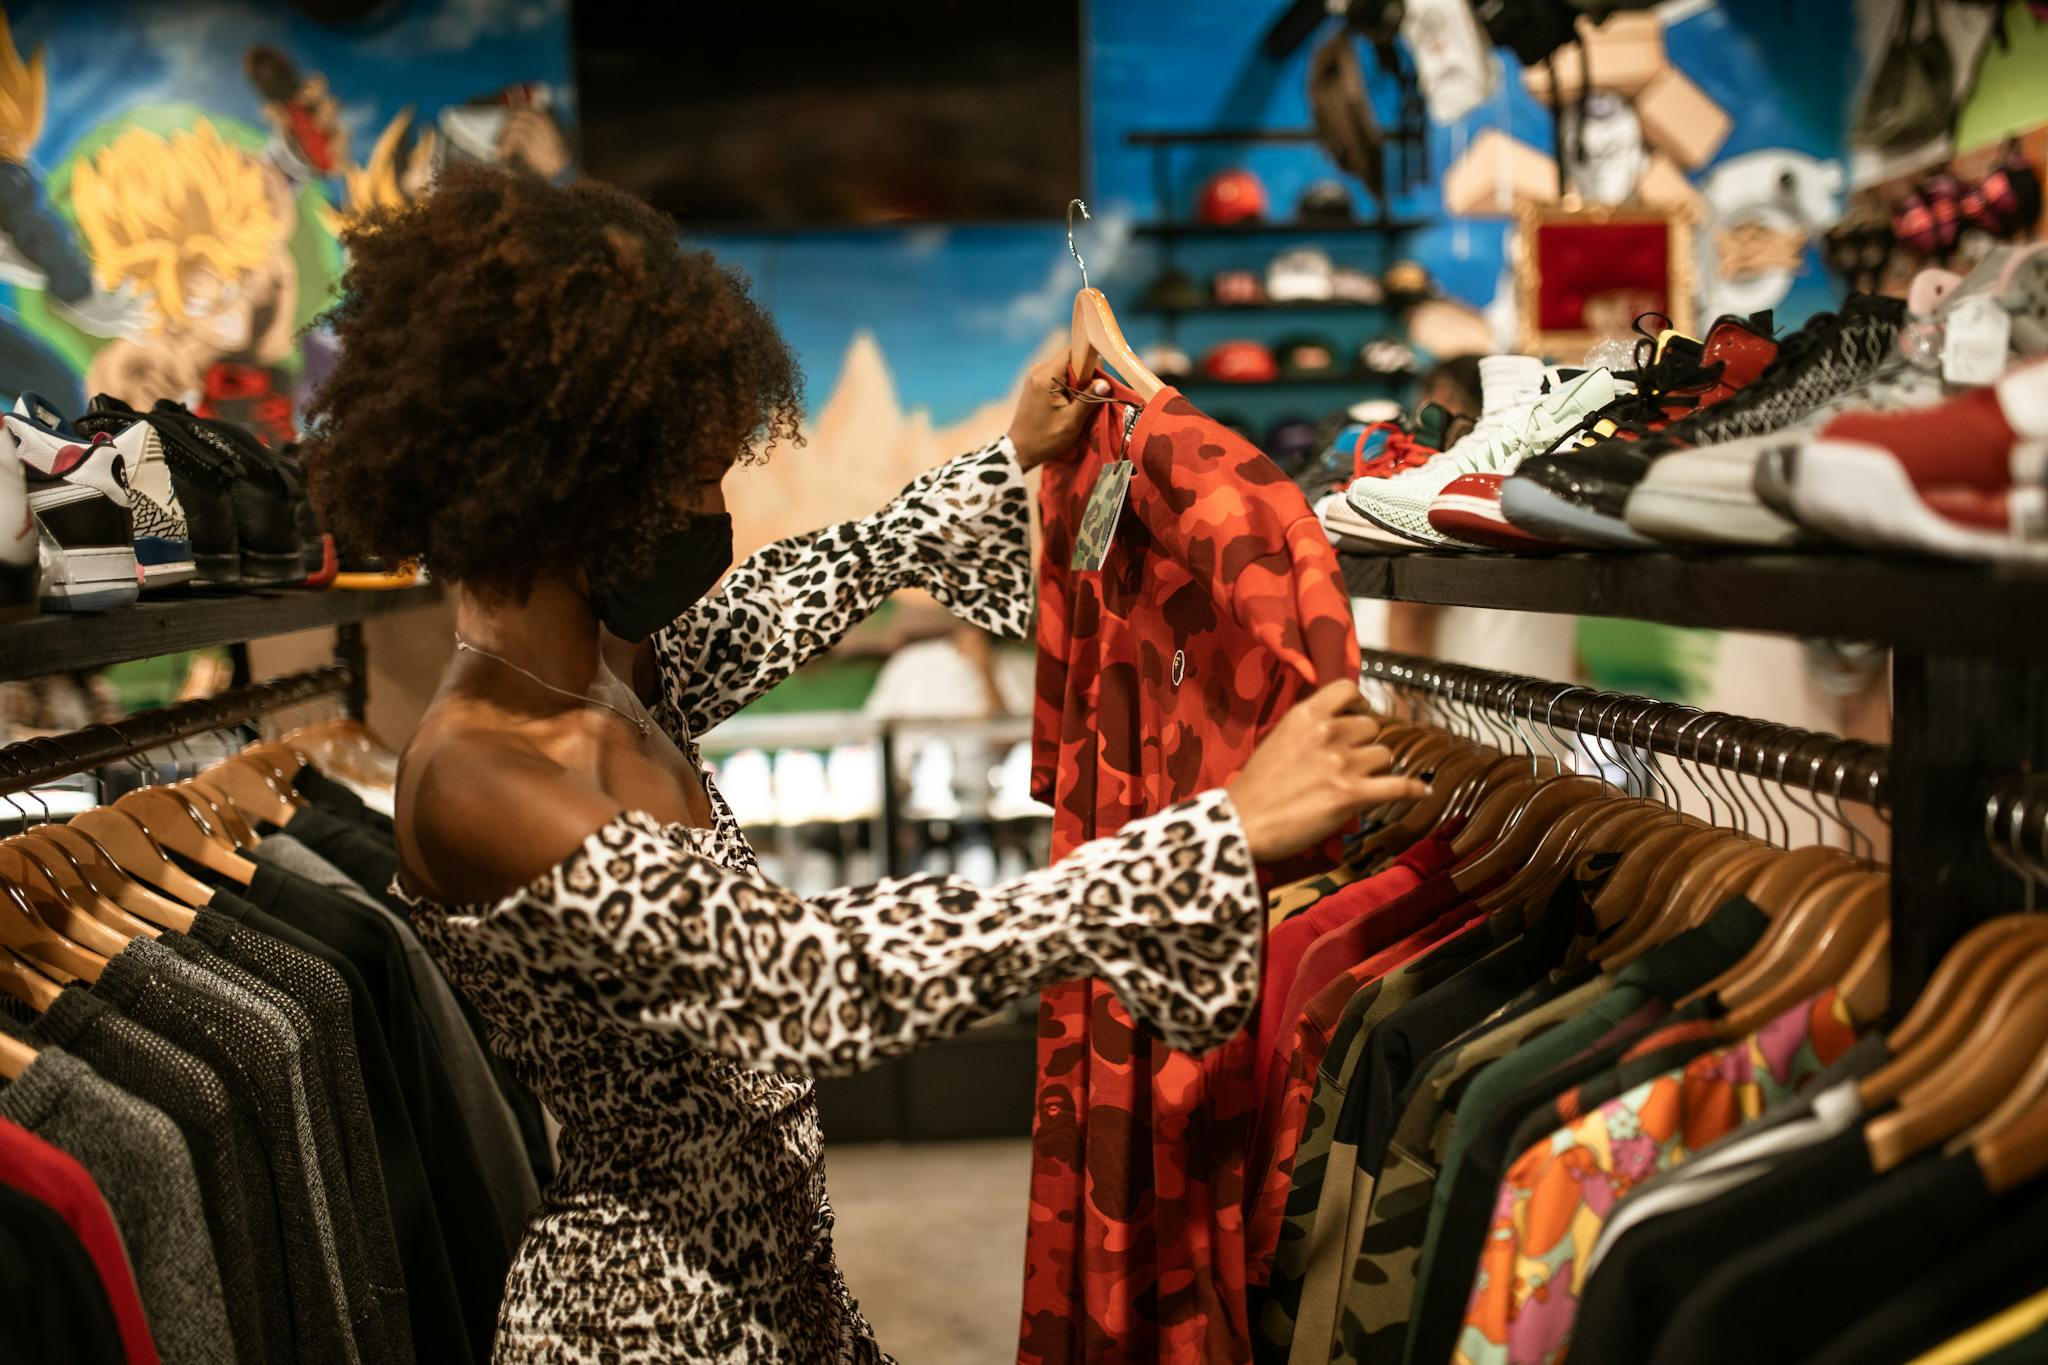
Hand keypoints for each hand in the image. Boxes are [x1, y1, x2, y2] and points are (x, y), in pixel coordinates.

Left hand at [1005, 357, 1109, 470]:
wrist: (1020, 450)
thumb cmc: (1045, 438)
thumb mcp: (1071, 422)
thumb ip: (1088, 399)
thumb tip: (1106, 383)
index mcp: (1046, 375)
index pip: (1074, 351)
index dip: (1090, 361)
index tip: (1098, 379)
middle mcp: (1038, 369)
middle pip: (1071, 359)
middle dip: (1085, 374)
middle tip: (1092, 395)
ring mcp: (1035, 374)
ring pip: (1066, 368)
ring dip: (1077, 382)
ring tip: (1080, 402)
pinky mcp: (1036, 382)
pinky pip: (1059, 376)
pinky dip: (1068, 386)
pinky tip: (1070, 403)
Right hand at [1226, 682, 1429, 862]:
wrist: (1243, 823)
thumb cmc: (1255, 788)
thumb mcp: (1277, 741)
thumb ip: (1308, 729)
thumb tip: (1336, 727)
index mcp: (1305, 716)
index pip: (1348, 690)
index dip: (1357, 703)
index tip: (1357, 715)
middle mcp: (1327, 733)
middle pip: (1371, 727)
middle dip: (1364, 744)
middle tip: (1352, 763)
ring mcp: (1341, 764)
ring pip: (1384, 756)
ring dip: (1376, 770)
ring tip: (1361, 784)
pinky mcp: (1352, 795)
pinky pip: (1399, 787)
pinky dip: (1413, 790)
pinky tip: (1422, 792)